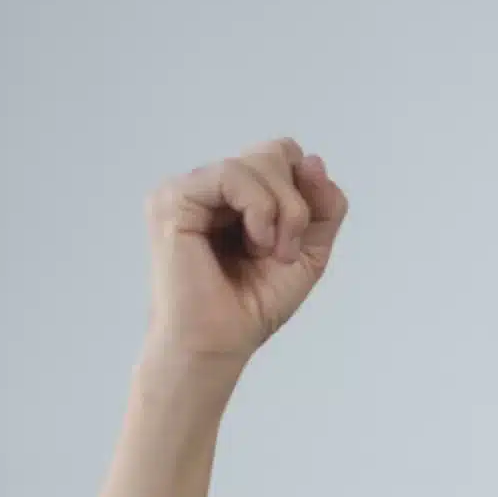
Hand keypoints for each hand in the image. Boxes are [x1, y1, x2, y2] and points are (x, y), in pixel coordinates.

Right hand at [143, 139, 347, 369]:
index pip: (283, 158)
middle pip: (275, 152)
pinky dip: (259, 208)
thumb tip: (314, 160)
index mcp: (234, 195)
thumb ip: (323, 207)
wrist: (218, 344)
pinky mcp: (174, 199)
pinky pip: (232, 174)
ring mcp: (188, 189)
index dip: (305, 190)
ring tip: (269, 252)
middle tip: (285, 250)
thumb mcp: (309, 252)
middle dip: (297, 202)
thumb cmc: (252, 307)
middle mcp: (209, 186)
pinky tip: (254, 242)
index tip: (300, 238)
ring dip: (282, 211)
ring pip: (259, 160)